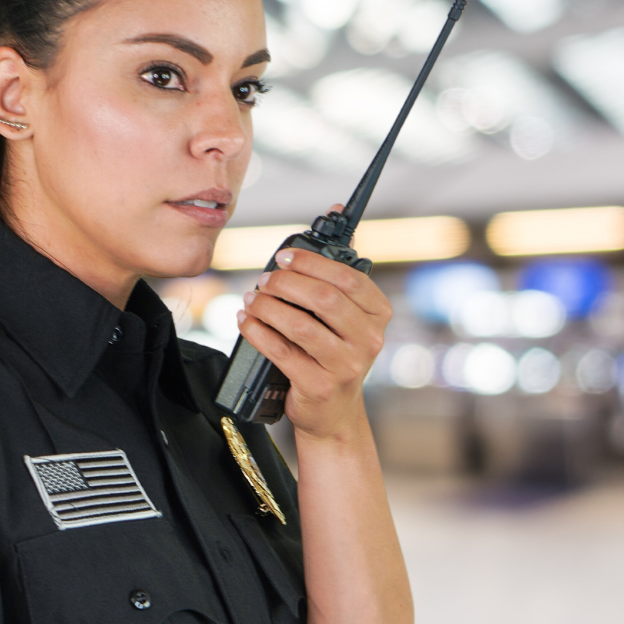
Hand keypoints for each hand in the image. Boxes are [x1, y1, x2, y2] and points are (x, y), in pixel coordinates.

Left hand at [237, 238, 391, 440]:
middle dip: (287, 283)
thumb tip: (335, 211)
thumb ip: (337, 268)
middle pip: (324, 299)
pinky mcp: (319, 385)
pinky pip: (282, 352)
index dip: (312, 263)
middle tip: (265, 278)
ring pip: (301, 325)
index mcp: (378, 315)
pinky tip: (246, 322)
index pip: (349, 278)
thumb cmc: (334, 353)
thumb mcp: (345, 315)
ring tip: (251, 299)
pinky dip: (258, 332)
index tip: (284, 256)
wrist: (332, 412)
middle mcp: (368, 340)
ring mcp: (346, 366)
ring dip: (268, 307)